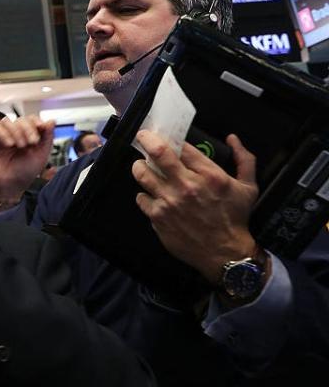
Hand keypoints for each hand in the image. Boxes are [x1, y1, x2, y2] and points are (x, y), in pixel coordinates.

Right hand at [0, 115, 55, 204]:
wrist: (8, 187)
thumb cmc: (24, 173)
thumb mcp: (41, 155)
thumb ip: (47, 137)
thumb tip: (52, 120)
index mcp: (25, 136)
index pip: (30, 120)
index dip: (36, 121)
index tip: (42, 127)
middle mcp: (12, 134)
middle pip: (20, 119)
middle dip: (28, 129)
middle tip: (32, 142)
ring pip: (7, 121)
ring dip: (17, 131)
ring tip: (21, 146)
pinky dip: (3, 134)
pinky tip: (9, 144)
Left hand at [132, 130, 258, 283]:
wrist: (224, 253)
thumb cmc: (235, 218)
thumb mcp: (248, 187)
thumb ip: (245, 159)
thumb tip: (233, 138)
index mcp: (209, 175)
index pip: (182, 147)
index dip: (170, 138)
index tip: (163, 135)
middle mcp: (186, 186)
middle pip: (158, 154)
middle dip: (147, 140)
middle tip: (143, 138)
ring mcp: (169, 202)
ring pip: (142, 174)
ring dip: (140, 167)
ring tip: (142, 166)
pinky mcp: (158, 217)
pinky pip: (141, 198)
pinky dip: (144, 194)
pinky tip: (151, 195)